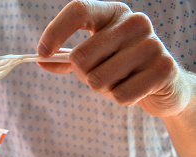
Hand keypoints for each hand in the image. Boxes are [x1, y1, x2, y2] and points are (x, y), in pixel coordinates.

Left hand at [37, 0, 189, 117]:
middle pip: (81, 57)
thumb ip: (65, 59)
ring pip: (98, 80)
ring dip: (103, 89)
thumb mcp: (92, 58)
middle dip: (83, 75)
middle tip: (99, 74)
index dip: (56, 31)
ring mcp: (152, 44)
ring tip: (120, 80)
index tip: (42, 52)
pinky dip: (120, 98)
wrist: (164, 83)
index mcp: (113, 13)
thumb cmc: (119, 66)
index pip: (79, 10)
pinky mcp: (164, 69)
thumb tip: (40, 59)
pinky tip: (134, 89)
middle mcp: (135, 22)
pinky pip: (120, 95)